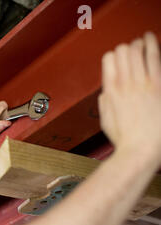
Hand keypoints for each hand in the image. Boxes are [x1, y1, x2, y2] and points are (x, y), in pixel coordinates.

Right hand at [99, 32, 160, 157]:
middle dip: (127, 47)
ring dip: (140, 42)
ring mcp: (143, 83)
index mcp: (110, 91)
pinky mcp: (158, 86)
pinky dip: (153, 45)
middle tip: (132, 48)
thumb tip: (107, 93)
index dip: (113, 56)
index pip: (109, 60)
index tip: (118, 58)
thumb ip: (105, 102)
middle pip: (123, 52)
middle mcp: (125, 84)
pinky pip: (155, 58)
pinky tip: (151, 39)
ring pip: (138, 50)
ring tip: (144, 38)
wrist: (141, 149)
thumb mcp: (105, 120)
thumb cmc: (125, 139)